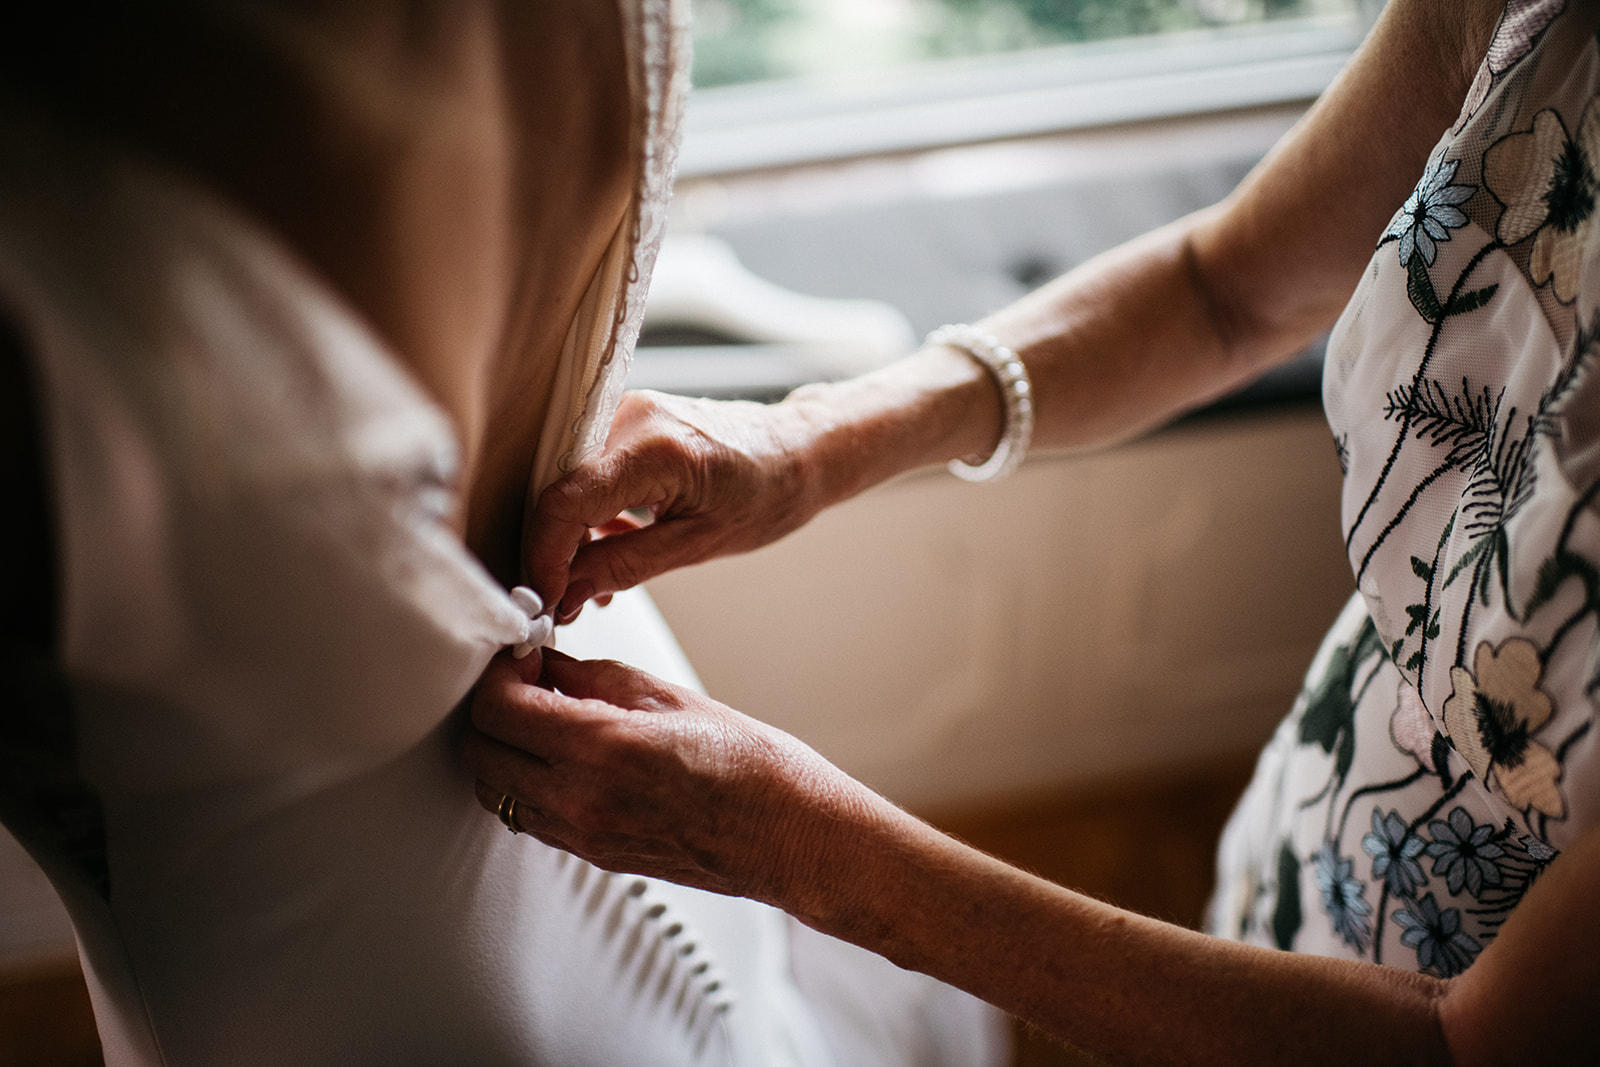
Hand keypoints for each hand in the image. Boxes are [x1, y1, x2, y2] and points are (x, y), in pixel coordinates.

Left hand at [461, 649, 874, 914]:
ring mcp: (583, 834)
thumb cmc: (748, 764)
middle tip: (525, 680)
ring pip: (494, 790)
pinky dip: (525, 782)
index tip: (521, 654)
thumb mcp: (667, 697)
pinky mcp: (592, 854)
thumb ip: (592, 677)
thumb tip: (544, 662)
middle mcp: (580, 798)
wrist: (787, 833)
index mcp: (601, 748)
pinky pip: (528, 816)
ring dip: (503, 749)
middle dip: (491, 708)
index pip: (498, 708)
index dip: (499, 672)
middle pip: (480, 752)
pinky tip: (563, 755)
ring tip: (543, 718)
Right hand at [523, 390, 828, 621]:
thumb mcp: (698, 545)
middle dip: (554, 550)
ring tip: (591, 583)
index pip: (567, 501)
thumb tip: (567, 593)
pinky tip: (604, 552)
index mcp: (655, 447)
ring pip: (566, 482)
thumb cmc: (767, 492)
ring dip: (570, 535)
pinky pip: (585, 471)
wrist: (796, 451)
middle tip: (564, 600)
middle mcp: (630, 415)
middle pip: (557, 488)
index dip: (545, 555)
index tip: (545, 598)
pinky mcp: (623, 421)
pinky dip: (586, 514)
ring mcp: (624, 411)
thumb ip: (624, 567)